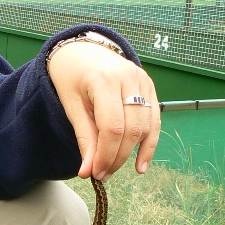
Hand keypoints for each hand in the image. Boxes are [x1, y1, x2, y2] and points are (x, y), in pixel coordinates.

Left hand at [47, 41, 159, 180]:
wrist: (81, 50)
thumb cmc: (71, 77)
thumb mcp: (71, 106)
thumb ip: (84, 137)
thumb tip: (89, 171)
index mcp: (104, 80)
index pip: (112, 127)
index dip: (106, 155)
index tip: (95, 173)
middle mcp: (128, 78)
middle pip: (131, 130)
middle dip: (117, 157)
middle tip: (102, 174)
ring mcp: (143, 80)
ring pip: (145, 127)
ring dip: (131, 153)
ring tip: (113, 169)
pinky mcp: (149, 86)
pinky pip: (154, 120)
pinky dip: (148, 143)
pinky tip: (140, 164)